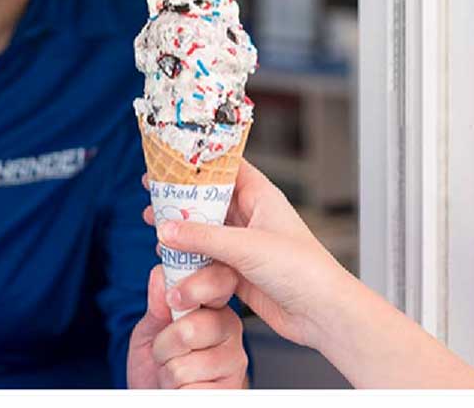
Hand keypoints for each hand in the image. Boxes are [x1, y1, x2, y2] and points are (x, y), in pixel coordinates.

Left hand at [126, 264, 247, 388]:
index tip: (172, 298)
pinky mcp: (231, 389)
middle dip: (165, 344)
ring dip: (168, 372)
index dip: (197, 285)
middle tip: (166, 352)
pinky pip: (190, 388)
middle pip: (193, 327)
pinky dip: (176, 391)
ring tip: (174, 372)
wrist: (156, 396)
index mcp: (214, 306)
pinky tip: (185, 388)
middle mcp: (230, 329)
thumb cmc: (156, 364)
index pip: (221, 280)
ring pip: (185, 363)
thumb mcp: (149, 330)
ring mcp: (234, 360)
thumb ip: (157, 304)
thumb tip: (160, 273)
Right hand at [142, 159, 356, 351]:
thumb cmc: (301, 269)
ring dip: (183, 232)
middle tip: (152, 195)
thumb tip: (166, 228)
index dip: (198, 163)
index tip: (168, 160)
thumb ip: (203, 238)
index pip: (227, 168)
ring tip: (155, 227)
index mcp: (262, 197)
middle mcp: (253, 218)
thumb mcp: (246, 247)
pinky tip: (172, 260)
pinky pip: (208, 261)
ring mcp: (246, 246)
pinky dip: (190, 261)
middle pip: (210, 200)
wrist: (322, 313)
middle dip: (182, 199)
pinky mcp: (240, 273)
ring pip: (206, 233)